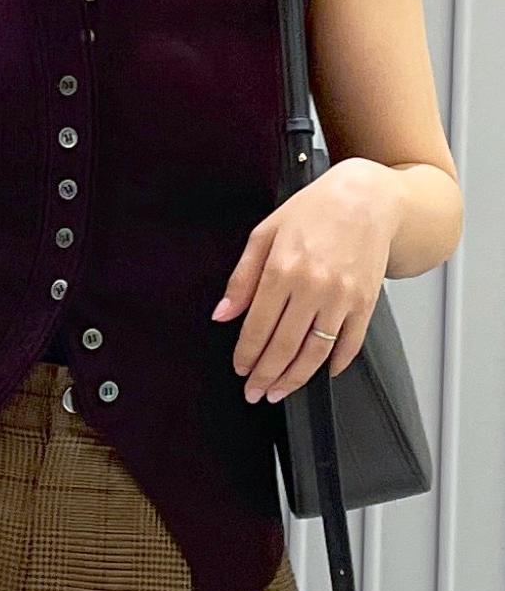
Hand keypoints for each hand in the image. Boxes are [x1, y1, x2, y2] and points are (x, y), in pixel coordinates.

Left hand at [210, 158, 402, 403]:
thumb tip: (223, 314)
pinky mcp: (366, 302)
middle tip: (254, 392)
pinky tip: (322, 373)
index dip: (246, 354)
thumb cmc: (314, 210)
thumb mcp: (265, 233)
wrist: (367, 198)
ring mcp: (342, 297)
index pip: (257, 326)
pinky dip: (335, 364)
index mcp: (283, 269)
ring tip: (279, 391)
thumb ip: (242, 278)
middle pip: (284, 346)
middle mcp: (313, 286)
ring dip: (294, 379)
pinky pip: (350, 344)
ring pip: (315, 353)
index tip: (240, 369)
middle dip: (265, 375)